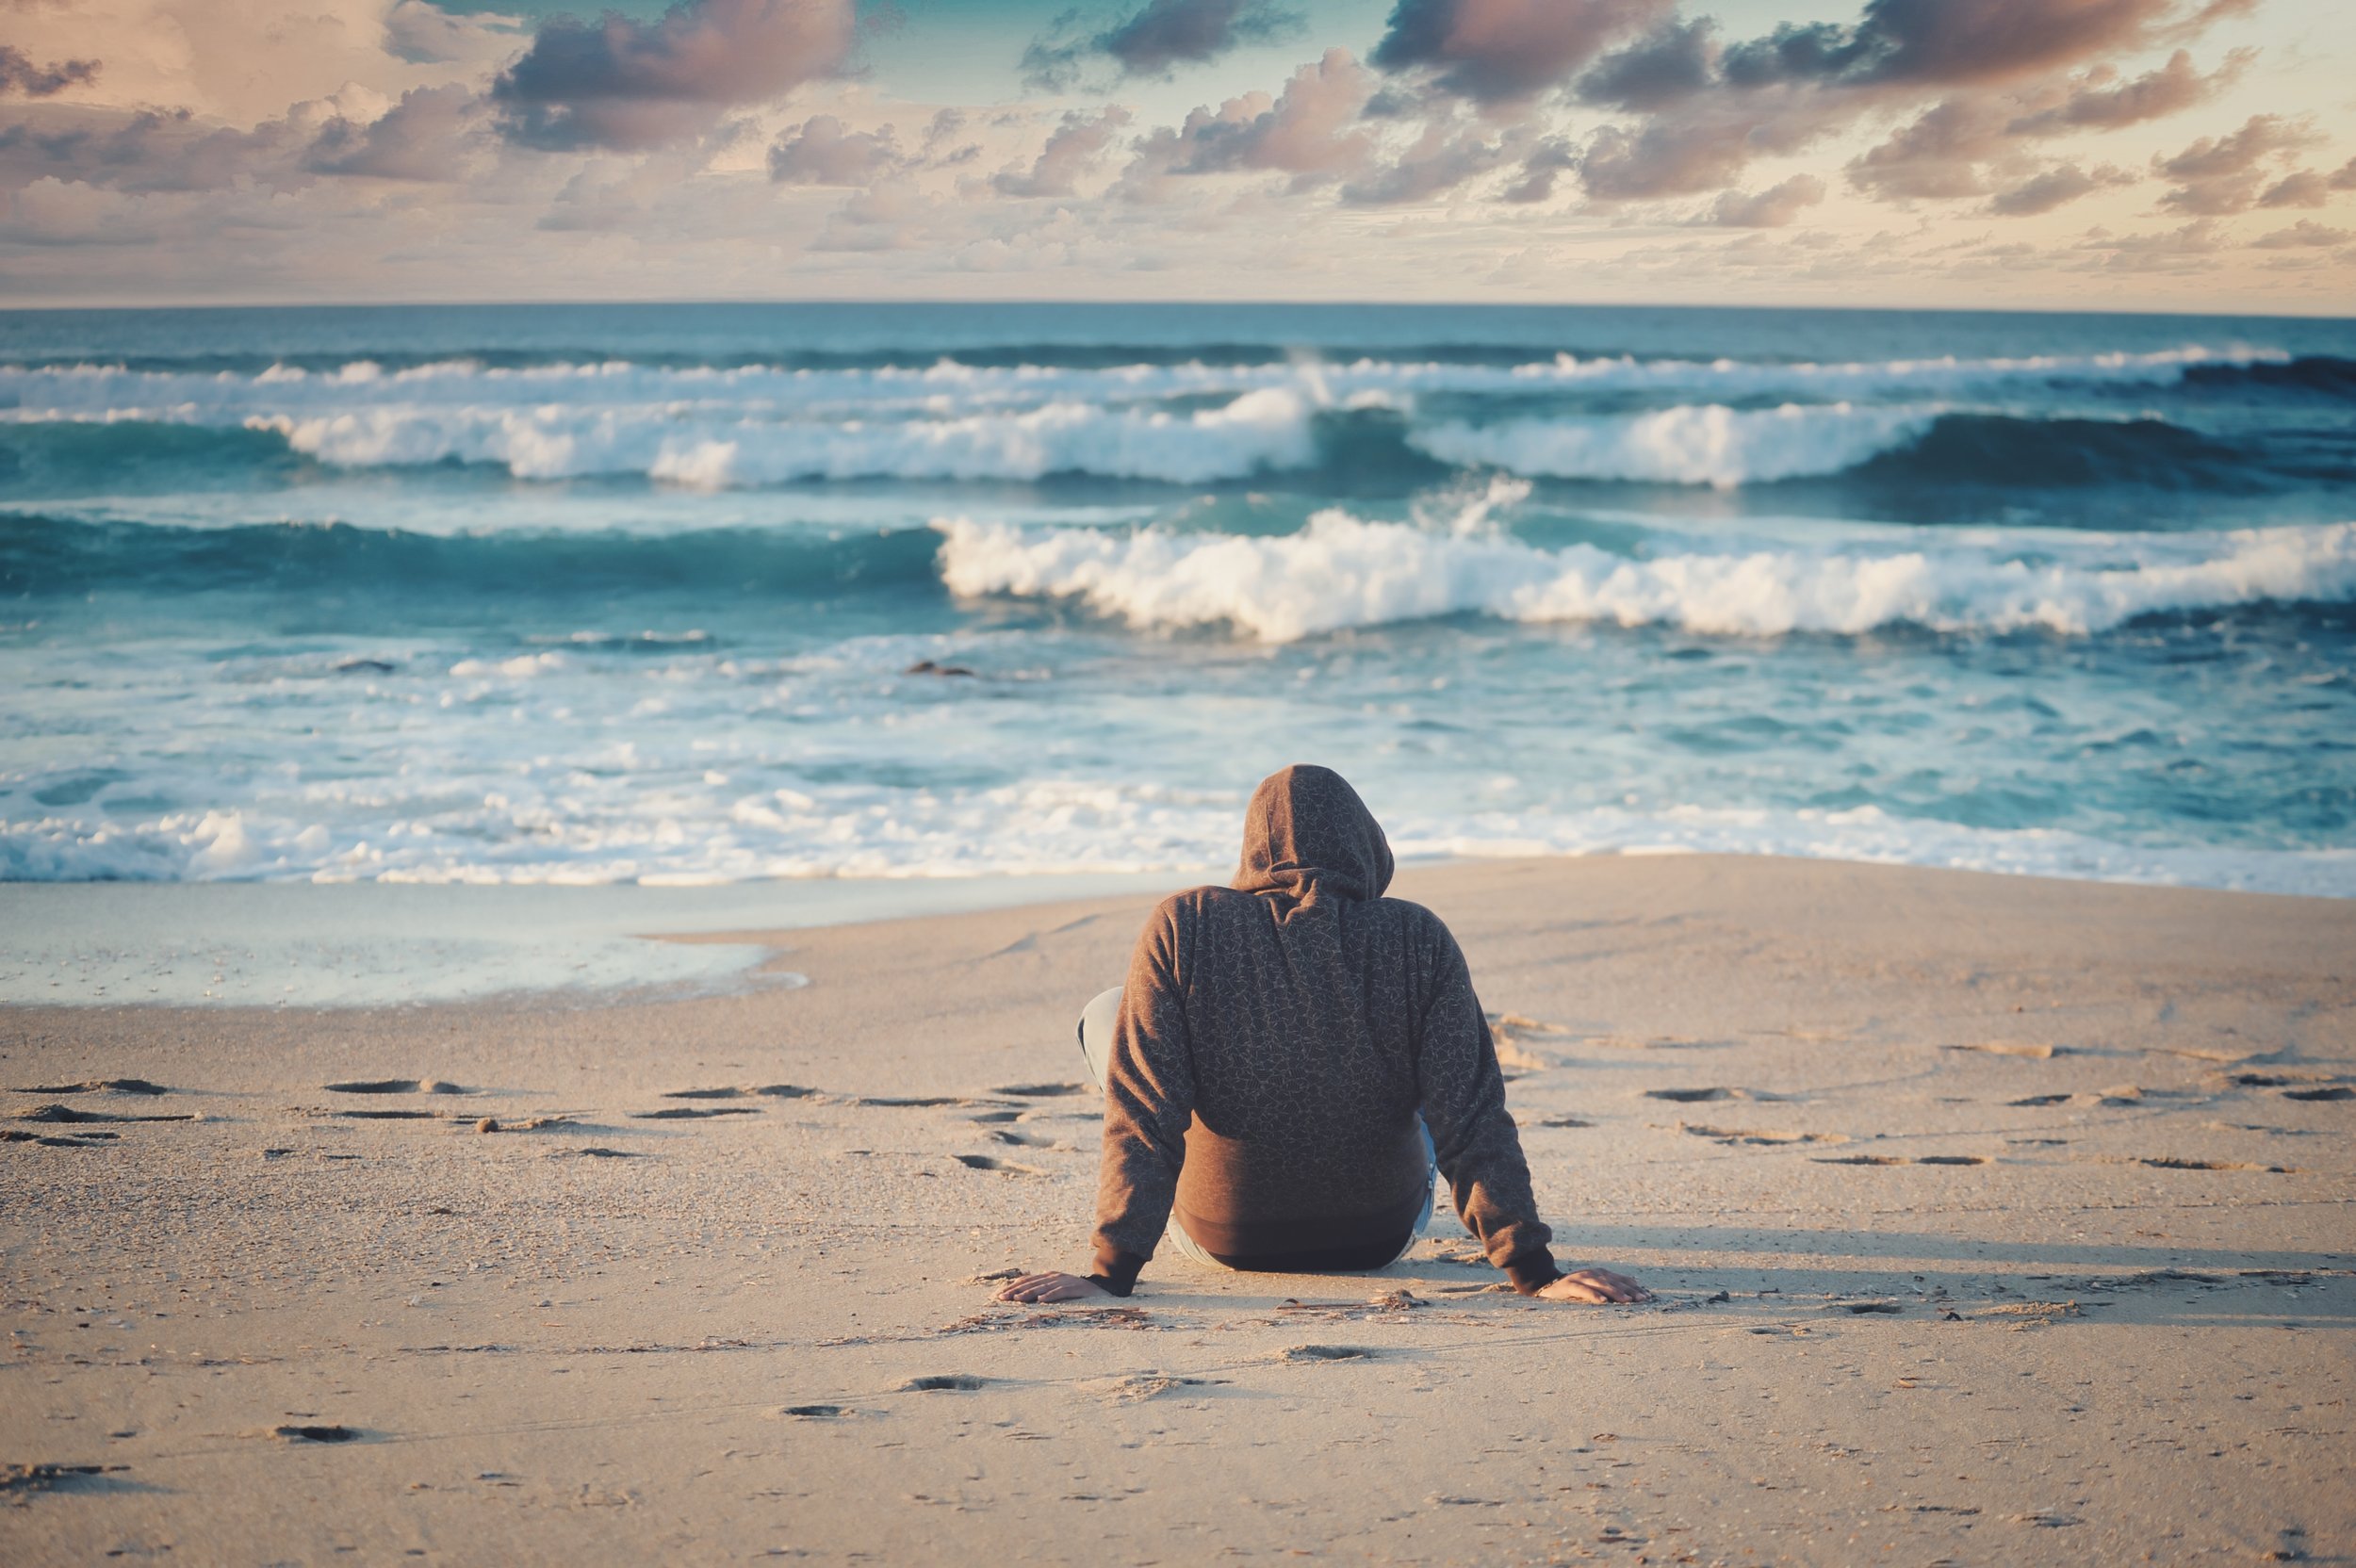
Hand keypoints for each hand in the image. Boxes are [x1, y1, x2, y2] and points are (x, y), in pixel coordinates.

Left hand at [992, 1270, 1109, 1303]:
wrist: (1104, 1292)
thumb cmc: (1078, 1295)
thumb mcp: (1059, 1291)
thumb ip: (1044, 1292)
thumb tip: (1024, 1300)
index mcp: (1050, 1277)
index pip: (1028, 1280)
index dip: (1013, 1286)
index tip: (999, 1295)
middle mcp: (1056, 1276)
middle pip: (1032, 1283)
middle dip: (1015, 1291)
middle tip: (1002, 1298)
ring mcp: (1067, 1281)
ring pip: (1044, 1287)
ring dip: (1029, 1293)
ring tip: (1017, 1300)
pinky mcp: (1077, 1288)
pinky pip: (1061, 1292)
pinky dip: (1051, 1295)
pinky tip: (1041, 1300)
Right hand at [1538, 1267, 1651, 1304]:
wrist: (1547, 1286)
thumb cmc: (1574, 1290)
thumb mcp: (1593, 1287)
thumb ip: (1609, 1287)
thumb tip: (1632, 1288)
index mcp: (1600, 1273)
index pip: (1621, 1279)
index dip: (1634, 1287)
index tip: (1647, 1296)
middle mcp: (1592, 1273)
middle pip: (1614, 1281)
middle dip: (1629, 1290)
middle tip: (1643, 1299)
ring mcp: (1581, 1278)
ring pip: (1601, 1285)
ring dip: (1615, 1292)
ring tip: (1627, 1300)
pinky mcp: (1569, 1286)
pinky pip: (1583, 1291)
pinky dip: (1594, 1296)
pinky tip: (1603, 1302)